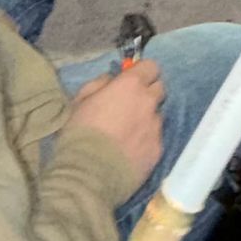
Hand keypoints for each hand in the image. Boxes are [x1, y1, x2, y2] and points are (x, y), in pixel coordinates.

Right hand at [65, 56, 165, 186]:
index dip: (142, 72)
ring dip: (146, 119)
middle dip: (148, 93)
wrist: (88, 174)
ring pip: (157, 116)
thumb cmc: (80, 132)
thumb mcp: (80, 100)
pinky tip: (130, 151)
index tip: (132, 80)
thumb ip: (100, 84)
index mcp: (130, 85)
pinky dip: (146, 140)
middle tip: (131, 105)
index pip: (151, 67)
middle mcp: (149, 103)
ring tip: (128, 134)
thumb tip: (113, 79)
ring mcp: (156, 127)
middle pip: (160, 89)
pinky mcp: (158, 150)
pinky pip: (155, 138)